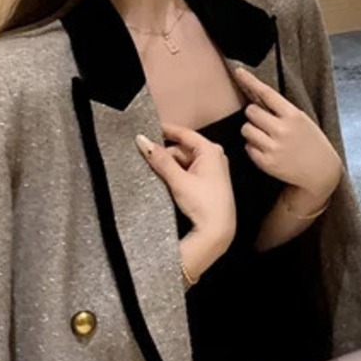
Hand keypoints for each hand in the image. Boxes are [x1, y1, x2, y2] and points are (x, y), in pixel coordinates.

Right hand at [135, 126, 235, 247]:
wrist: (217, 230)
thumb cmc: (203, 204)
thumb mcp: (179, 180)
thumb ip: (160, 160)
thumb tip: (143, 141)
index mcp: (211, 150)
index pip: (184, 133)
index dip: (165, 130)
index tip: (147, 129)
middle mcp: (214, 156)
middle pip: (182, 148)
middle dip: (165, 154)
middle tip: (145, 159)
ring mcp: (212, 169)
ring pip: (183, 160)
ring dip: (169, 165)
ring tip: (153, 172)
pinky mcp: (208, 181)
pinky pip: (188, 170)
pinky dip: (175, 173)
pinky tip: (164, 180)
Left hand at [233, 66, 342, 204]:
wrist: (321, 172)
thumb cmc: (311, 142)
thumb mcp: (302, 120)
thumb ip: (281, 109)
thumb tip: (256, 96)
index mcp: (293, 115)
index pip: (266, 93)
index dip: (250, 81)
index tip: (238, 71)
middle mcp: (282, 130)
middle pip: (251, 111)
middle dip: (255, 114)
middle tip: (265, 122)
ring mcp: (274, 147)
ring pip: (246, 129)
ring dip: (252, 130)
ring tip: (267, 137)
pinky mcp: (266, 163)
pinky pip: (248, 147)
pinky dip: (254, 147)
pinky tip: (268, 150)